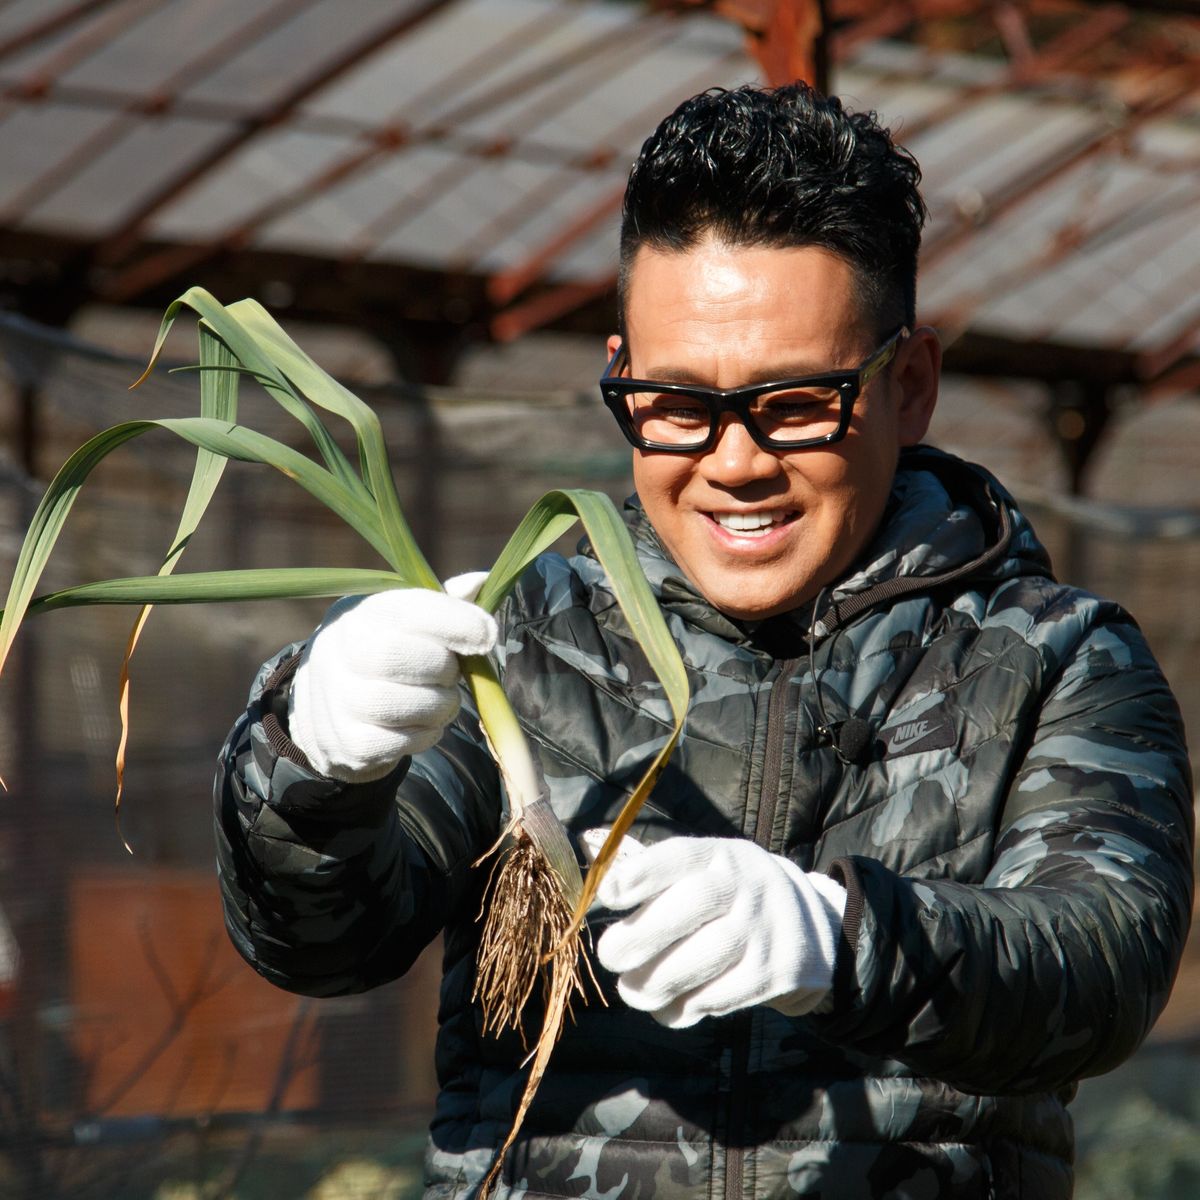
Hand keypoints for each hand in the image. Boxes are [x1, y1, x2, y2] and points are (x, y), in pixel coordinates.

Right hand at [288, 573, 494, 782]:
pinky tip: (422, 724)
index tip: (487, 635)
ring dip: (440, 706)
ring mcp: (338, 700)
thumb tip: (482, 581)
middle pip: (399, 656)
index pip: (408, 610)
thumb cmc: (384, 653)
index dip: (454, 622)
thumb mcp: (404, 622)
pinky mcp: (346, 742)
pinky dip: (424, 735)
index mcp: (361, 614)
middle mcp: (340, 652)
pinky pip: (398, 743)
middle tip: (451, 674)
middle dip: (443, 668)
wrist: (326, 707)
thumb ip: (443, 604)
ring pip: (403, 705)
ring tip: (441, 701)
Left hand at [586, 832, 845, 1027]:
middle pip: (692, 906)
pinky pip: (722, 995)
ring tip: (633, 990)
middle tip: (610, 956)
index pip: (681, 856)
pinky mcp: (775, 972)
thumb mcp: (704, 869)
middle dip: (642, 936)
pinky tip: (667, 1006)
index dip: (642, 873)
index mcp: (720, 855)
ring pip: (706, 957)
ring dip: (659, 981)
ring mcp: (765, 928)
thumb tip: (590, 854)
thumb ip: (651, 869)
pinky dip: (686, 1007)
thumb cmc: (730, 895)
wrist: (809, 926)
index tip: (608, 894)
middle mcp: (746, 885)